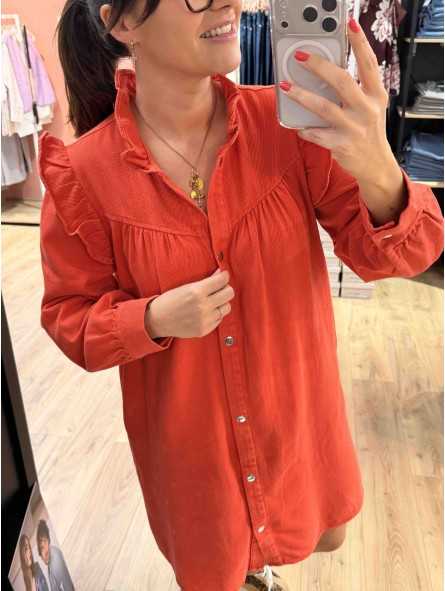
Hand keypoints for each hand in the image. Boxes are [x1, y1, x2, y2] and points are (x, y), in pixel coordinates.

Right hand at [146, 268, 234, 338]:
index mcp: (197, 292)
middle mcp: (203, 306)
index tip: (223, 276)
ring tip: (212, 301)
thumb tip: (220, 273)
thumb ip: (206, 281)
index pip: (222, 280)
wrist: (158, 320)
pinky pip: (219, 319)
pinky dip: (215, 314)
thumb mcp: (186, 287)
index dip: (224, 276)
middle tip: (219, 288)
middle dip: (225, 288)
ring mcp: (205, 320)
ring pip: (227, 307)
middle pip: (229, 293)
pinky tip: (206, 311)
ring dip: (221, 302)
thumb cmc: (170, 300)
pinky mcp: (205, 330)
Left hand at [279, 17, 397, 182]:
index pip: (369, 63)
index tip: (350, 24)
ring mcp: (354, 128)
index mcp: (376, 95)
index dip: (360, 42)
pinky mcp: (342, 145)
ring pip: (324, 107)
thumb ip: (356, 90)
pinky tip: (298, 127)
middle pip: (342, 81)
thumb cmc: (368, 131)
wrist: (375, 164)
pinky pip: (317, 134)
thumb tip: (328, 72)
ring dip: (302, 96)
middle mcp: (367, 109)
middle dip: (319, 66)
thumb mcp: (371, 107)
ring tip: (286, 87)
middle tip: (300, 56)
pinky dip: (306, 130)